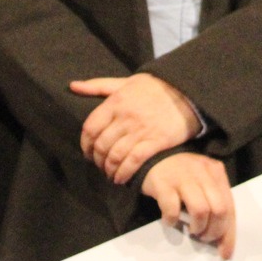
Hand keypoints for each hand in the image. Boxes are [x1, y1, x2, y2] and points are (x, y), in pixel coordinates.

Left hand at [69, 73, 199, 183]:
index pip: (90, 128)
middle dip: (97, 160)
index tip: (87, 152)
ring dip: (109, 169)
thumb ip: (98, 86)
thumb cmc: (155, 86)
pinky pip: (134, 162)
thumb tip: (73, 86)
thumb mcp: (125, 81)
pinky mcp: (156, 142)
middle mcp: (125, 117)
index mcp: (115, 102)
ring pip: (115, 156)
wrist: (188, 92)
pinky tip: (122, 179)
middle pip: (101, 145)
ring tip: (110, 174)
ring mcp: (140, 130)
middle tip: (99, 166)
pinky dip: (124, 173)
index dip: (85, 144)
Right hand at [142, 153, 235, 258]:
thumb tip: (221, 239)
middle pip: (220, 209)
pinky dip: (172, 220)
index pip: (230, 206)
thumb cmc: (180, 175)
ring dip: (198, 227)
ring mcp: (183, 176)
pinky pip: (173, 208)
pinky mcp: (163, 182)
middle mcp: (203, 172)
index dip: (228, 233)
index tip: (224, 253)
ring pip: (201, 210)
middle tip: (203, 236)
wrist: (151, 155)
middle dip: (214, 231)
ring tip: (191, 230)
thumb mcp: (201, 183)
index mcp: (216, 172)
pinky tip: (170, 221)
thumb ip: (213, 203)